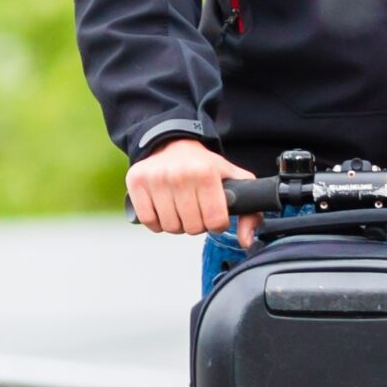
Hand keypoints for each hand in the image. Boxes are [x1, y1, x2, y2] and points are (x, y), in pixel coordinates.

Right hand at [127, 138, 257, 247]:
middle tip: (197, 209)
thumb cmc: (206, 167)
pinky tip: (164, 207)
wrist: (174, 144)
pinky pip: (148, 220)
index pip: (215, 222)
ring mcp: (156, 177)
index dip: (217, 224)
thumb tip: (246, 241)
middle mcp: (180, 174)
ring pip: (170, 227)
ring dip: (177, 224)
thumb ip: (250, 213)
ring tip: (181, 207)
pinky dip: (157, 221)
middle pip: (192, 228)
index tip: (214, 213)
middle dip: (197, 224)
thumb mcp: (236, 181)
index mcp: (206, 173)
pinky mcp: (136, 181)